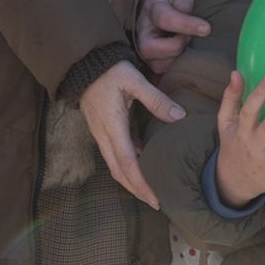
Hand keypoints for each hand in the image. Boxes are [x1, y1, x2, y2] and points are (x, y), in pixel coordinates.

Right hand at [78, 59, 186, 208]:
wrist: (84, 64)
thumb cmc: (110, 70)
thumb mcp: (134, 80)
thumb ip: (156, 99)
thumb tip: (179, 117)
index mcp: (112, 127)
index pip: (127, 164)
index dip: (141, 184)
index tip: (155, 199)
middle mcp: (104, 136)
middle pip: (119, 172)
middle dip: (136, 189)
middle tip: (156, 201)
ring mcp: (100, 134)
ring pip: (114, 165)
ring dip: (130, 179)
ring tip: (149, 187)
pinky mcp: (100, 130)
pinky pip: (113, 155)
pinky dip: (126, 165)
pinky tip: (141, 161)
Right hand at [136, 0, 208, 74]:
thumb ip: (188, 1)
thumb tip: (195, 23)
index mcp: (152, 8)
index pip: (165, 19)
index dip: (186, 25)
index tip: (206, 28)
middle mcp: (143, 30)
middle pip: (149, 48)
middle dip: (175, 48)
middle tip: (191, 40)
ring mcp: (146, 47)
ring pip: (156, 64)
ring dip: (177, 59)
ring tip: (190, 48)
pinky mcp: (153, 60)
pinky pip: (162, 72)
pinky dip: (176, 68)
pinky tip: (188, 57)